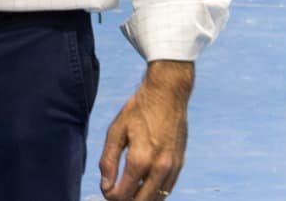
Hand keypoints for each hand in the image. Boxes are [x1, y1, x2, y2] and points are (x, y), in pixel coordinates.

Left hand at [99, 60, 192, 200]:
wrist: (167, 94)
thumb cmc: (138, 110)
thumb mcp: (116, 131)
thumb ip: (108, 161)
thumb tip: (106, 186)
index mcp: (140, 160)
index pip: (122, 195)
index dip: (109, 195)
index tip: (105, 188)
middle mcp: (159, 168)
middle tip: (115, 192)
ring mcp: (172, 168)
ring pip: (156, 199)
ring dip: (140, 199)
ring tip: (128, 191)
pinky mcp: (179, 165)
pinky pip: (167, 190)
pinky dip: (154, 193)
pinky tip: (143, 186)